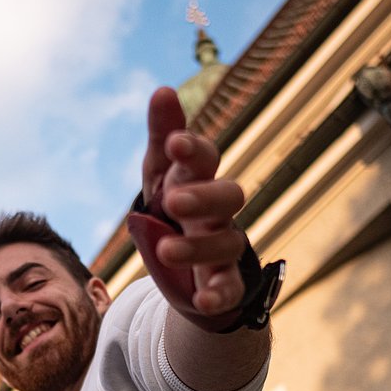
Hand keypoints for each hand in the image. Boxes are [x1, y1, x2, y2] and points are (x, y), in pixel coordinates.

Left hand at [141, 87, 245, 317]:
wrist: (183, 266)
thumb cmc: (172, 207)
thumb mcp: (160, 173)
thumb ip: (161, 134)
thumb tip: (163, 90)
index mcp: (199, 179)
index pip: (205, 159)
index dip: (193, 150)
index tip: (175, 143)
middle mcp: (217, 211)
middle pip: (228, 197)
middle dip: (203, 196)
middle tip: (172, 200)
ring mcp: (223, 247)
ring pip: (226, 243)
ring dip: (197, 246)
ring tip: (164, 250)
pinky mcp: (224, 283)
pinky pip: (230, 289)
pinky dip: (219, 295)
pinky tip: (203, 301)